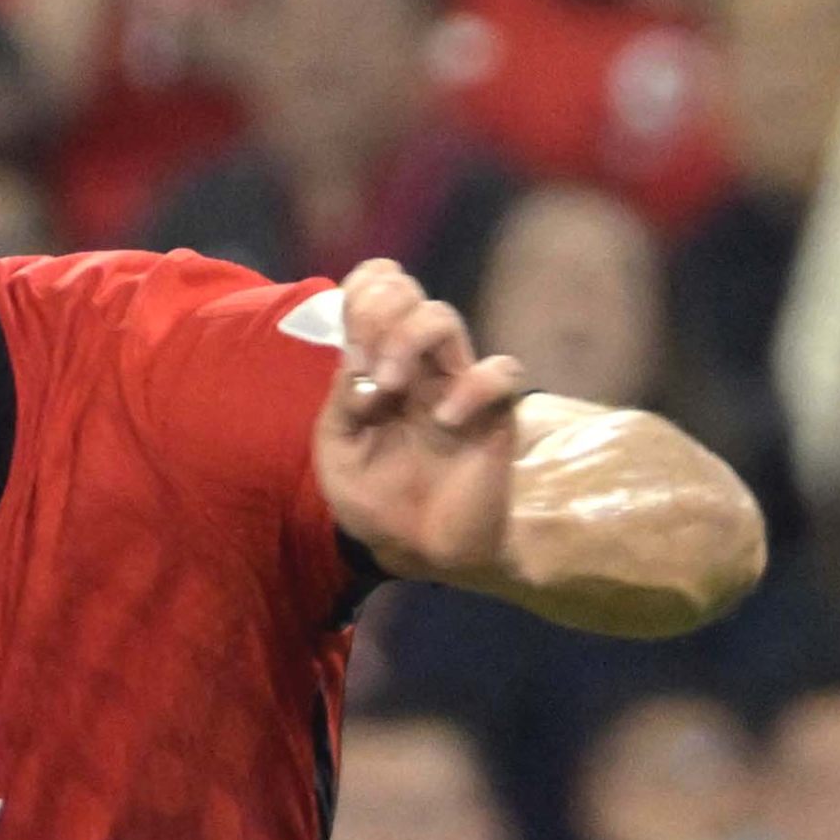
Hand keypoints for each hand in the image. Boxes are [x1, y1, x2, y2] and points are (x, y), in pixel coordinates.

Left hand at [313, 257, 530, 579]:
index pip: (379, 294)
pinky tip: (446, 422)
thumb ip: (340, 403)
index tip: (348, 328)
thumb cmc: (377, 500)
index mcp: (378, 368)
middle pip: (411, 295)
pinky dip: (472, 388)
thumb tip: (355, 360)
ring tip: (390, 386)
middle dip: (382, 310)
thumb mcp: (339, 454)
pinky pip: (500, 373)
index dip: (365, 288)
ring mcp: (456, 386)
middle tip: (367, 362)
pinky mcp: (493, 414)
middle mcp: (418, 367)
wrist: (418, 550)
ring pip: (445, 319)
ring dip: (409, 339)